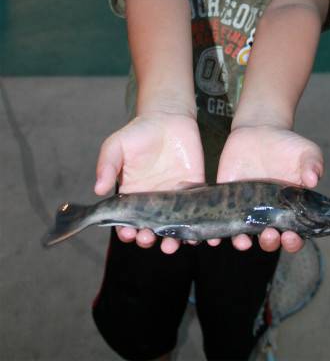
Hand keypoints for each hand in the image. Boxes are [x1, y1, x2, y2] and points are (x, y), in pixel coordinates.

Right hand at [95, 112, 204, 253]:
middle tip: (148, 237)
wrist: (168, 117)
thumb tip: (98, 189)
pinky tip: (198, 236)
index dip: (126, 231)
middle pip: (150, 230)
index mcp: (132, 195)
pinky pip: (196, 212)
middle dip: (148, 239)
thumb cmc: (139, 132)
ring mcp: (174, 197)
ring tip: (172, 244)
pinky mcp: (193, 189)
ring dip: (173, 240)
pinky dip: (198, 226)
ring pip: (174, 227)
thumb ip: (107, 166)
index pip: (127, 221)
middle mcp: (153, 201)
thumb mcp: (116, 145)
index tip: (128, 233)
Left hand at [216, 124, 322, 253]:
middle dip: (269, 242)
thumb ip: (313, 165)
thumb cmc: (288, 145)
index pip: (294, 234)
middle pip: (269, 239)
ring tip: (242, 241)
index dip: (293, 241)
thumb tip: (313, 179)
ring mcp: (246, 208)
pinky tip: (213, 236)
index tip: (292, 236)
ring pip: (243, 235)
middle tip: (269, 234)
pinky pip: (220, 217)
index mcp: (291, 209)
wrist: (259, 131)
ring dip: (242, 242)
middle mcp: (268, 214)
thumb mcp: (307, 152)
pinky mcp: (227, 198)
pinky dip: (216, 230)